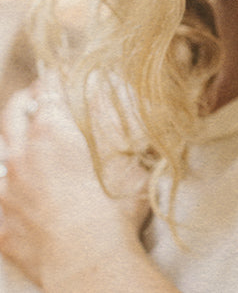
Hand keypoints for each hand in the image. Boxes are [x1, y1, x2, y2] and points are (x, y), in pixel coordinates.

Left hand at [0, 85, 149, 288]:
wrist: (87, 261)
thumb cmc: (113, 207)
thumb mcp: (127, 157)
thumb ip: (115, 123)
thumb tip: (108, 94)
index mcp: (53, 134)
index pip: (48, 93)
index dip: (54, 80)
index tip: (60, 74)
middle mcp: (21, 157)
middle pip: (13, 114)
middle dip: (26, 98)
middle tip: (37, 94)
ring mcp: (5, 192)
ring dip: (9, 140)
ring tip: (20, 139)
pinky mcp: (1, 225)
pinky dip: (4, 189)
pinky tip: (12, 191)